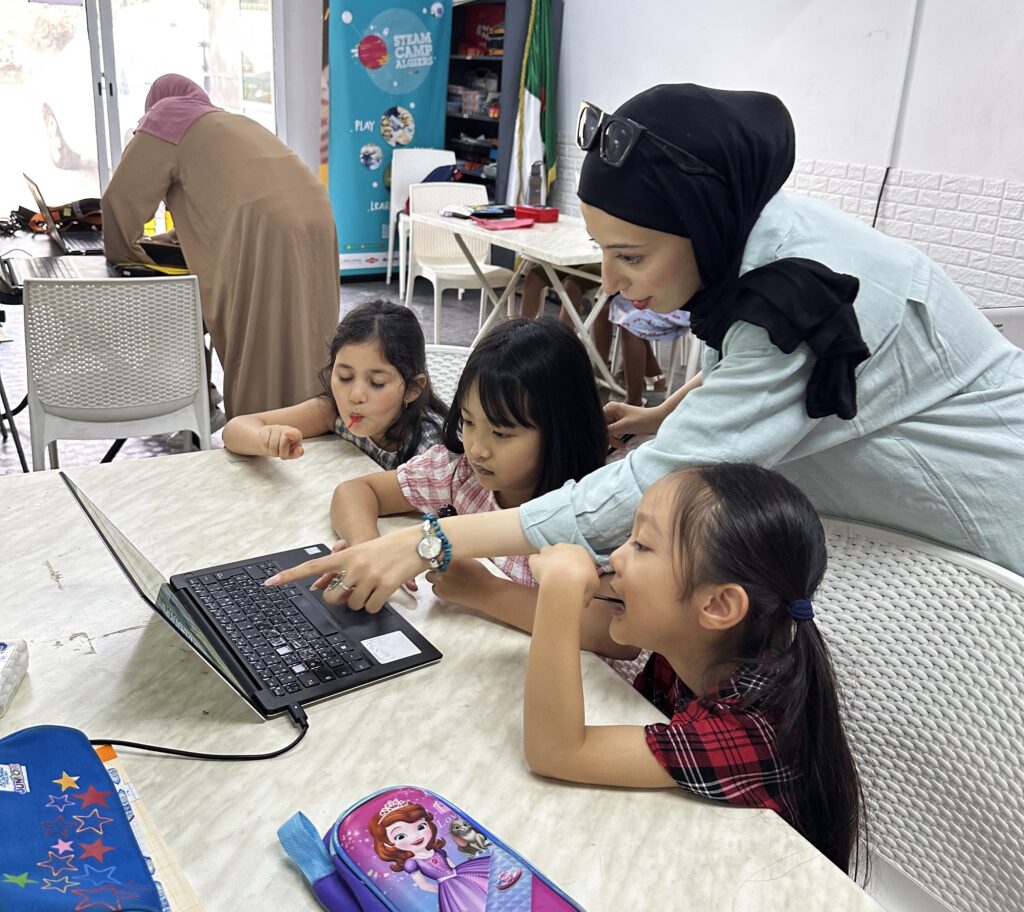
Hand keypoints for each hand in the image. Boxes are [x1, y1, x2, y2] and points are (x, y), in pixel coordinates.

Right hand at [257, 424, 303, 459]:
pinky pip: (264, 442)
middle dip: (282, 453)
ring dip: (273, 452)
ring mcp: (275, 427)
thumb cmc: (285, 448)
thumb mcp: (292, 452)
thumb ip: (297, 453)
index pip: (295, 433)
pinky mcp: (266, 429)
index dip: (291, 434)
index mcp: (296, 434)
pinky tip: (268, 446)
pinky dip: (266, 447)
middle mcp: (286, 428)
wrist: (270, 442)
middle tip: (282, 456)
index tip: (286, 434)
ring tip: (275, 451)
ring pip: (272, 444)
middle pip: (283, 444)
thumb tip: (300, 450)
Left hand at [265, 526, 424, 612]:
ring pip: (354, 605)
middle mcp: (355, 565)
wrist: (418, 542)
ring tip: (375, 586)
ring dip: (362, 601)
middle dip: (341, 599)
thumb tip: (325, 585)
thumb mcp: (364, 550)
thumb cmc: (390, 547)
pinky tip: (384, 591)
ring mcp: (370, 576)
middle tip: (354, 590)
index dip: (290, 576)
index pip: (312, 566)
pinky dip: (377, 604)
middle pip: (332, 596)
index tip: (270, 582)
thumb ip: (344, 565)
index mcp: (346, 554)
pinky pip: (371, 607)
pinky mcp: (385, 586)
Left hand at [425, 558, 494, 607]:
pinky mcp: (441, 592)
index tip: (440, 557)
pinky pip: (434, 588)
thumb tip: (445, 554)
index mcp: (450, 556)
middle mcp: (443, 567)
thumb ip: (455, 555)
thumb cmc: (480, 574)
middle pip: (430, 564)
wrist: (486, 592)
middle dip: (435, 565)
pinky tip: (449, 587)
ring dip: (435, 576)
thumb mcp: (468, 558)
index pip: (435, 552)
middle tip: (444, 568)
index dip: (437, 555)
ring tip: (447, 579)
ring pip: (429, 576)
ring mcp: (440, 581)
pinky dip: (439, 587)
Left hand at [529, 544, 599, 598]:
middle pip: (562, 551)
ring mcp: (549, 551)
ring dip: (547, 560)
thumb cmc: (583, 582)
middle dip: (562, 562)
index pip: (578, 555)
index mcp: (580, 551)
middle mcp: (564, 547)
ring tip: (549, 575)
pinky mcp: (537, 559)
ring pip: (546, 551)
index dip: (577, 566)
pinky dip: (535, 566)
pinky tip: (539, 576)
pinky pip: (534, 560)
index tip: (576, 577)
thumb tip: (584, 596)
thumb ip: (589, 586)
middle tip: (563, 577)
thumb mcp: (594, 585)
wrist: (565, 581)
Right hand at [603, 401, 663, 443]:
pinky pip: (614, 433)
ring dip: (613, 439)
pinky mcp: (621, 423)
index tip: (605, 440)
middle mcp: (612, 410)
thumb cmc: (644, 420)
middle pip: (602, 427)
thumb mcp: (623, 426)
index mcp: (611, 407)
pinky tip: (622, 443)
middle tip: (616, 444)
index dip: (601, 432)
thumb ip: (608, 430)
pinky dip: (617, 439)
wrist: (658, 421)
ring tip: (621, 445)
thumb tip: (598, 435)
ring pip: (607, 431)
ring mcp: (616, 417)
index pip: (598, 422)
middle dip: (608, 437)